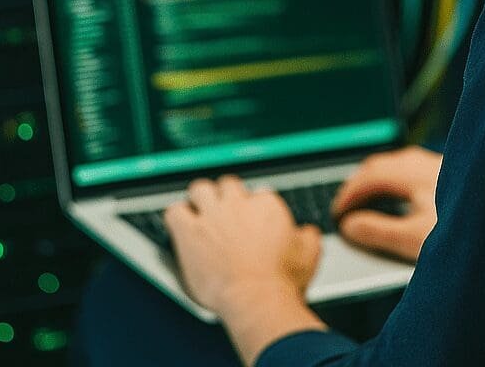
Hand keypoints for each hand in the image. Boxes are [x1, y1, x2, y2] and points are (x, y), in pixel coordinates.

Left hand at [164, 175, 321, 316]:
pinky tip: (180, 226)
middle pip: (227, 185)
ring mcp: (212, 215)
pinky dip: (176, 216)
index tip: (252, 223)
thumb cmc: (282, 281)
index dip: (253, 208)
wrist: (257, 299)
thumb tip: (308, 232)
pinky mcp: (190, 232)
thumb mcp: (309, 255)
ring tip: (199, 212)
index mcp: (267, 204)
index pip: (258, 194)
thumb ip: (308, 236)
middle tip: (224, 213)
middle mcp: (238, 203)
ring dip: (199, 199)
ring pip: (200, 189)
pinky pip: (175, 211)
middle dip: (225, 196)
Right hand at [331, 146, 441, 262]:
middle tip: (344, 204)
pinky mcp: (447, 173)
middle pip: (379, 166)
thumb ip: (378, 231)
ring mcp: (435, 164)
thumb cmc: (462, 230)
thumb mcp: (415, 238)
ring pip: (395, 166)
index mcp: (409, 171)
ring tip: (365, 201)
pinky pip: (409, 170)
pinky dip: (392, 182)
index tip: (336, 213)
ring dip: (375, 182)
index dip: (348, 195)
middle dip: (358, 184)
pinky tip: (397, 198)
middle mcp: (421, 161)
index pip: (368, 176)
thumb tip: (350, 226)